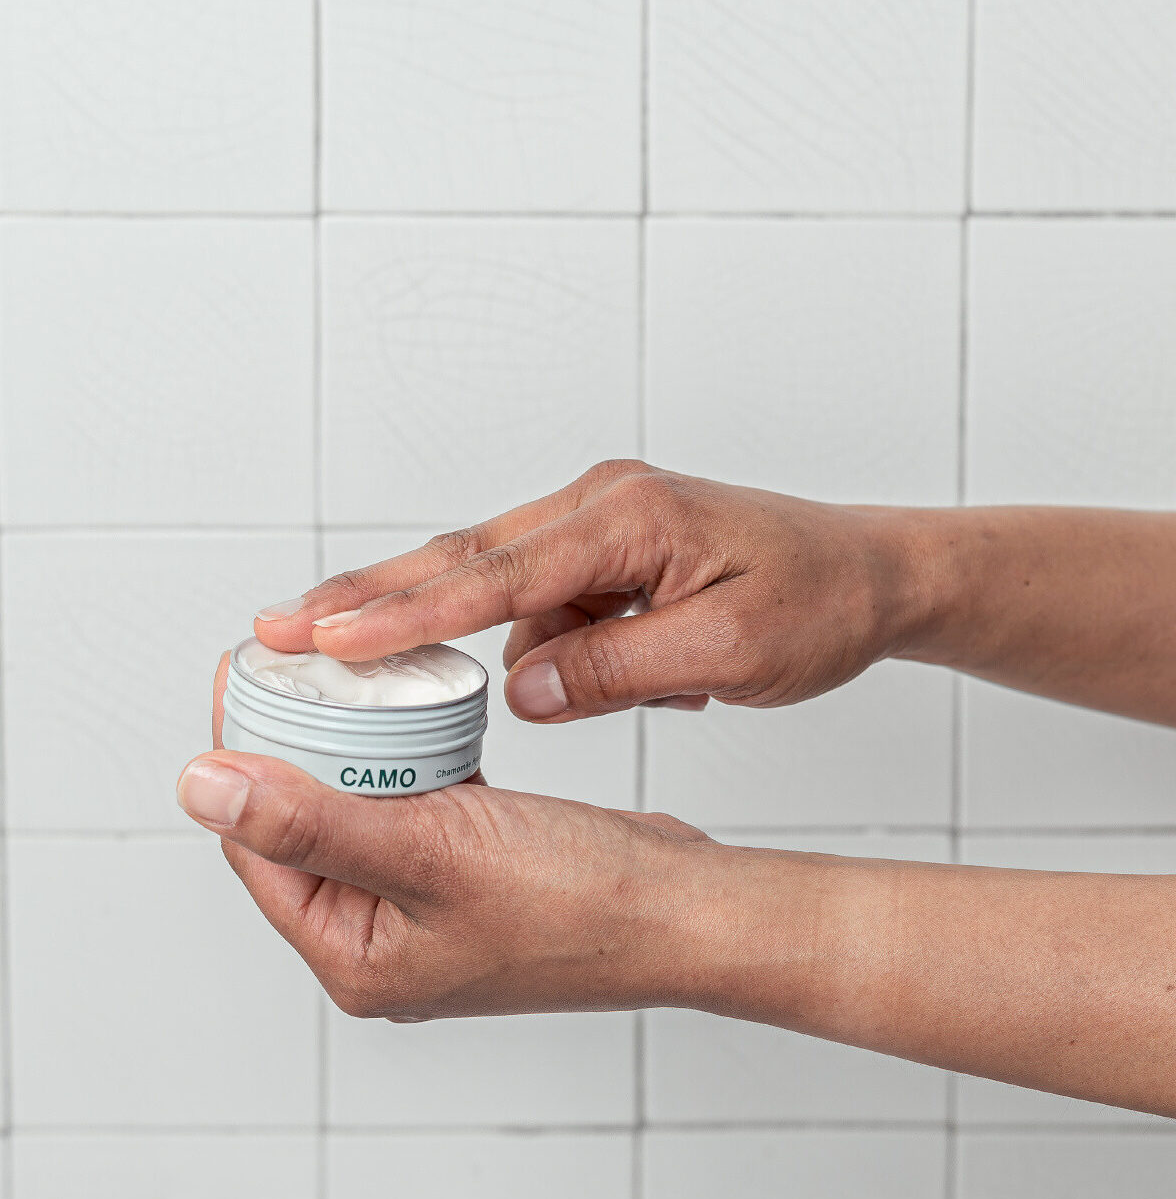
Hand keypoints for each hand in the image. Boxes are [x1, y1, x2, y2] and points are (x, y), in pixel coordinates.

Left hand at [176, 657, 714, 1020]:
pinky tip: (412, 719)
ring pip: (363, 812)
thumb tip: (201, 790)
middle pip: (305, 828)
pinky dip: (410, 764)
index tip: (243, 680)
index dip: (243, 760)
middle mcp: (387, 941)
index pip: (260, 850)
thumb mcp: (430, 852)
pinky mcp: (475, 877)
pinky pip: (417, 809)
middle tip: (293, 669)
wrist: (684, 908)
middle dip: (295, 748)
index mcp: (356, 959)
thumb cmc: (580, 901)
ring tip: (343, 682)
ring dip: (353, 752)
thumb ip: (310, 822)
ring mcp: (433, 909)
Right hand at [252, 461, 929, 720]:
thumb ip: (618, 669)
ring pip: (503, 589)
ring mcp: (601, 525)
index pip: (491, 573)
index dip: (402, 610)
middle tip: (278, 627)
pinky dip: (547, 646)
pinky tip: (619, 674)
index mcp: (628, 519)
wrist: (874, 573)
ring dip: (490, 641)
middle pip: (462, 558)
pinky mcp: (608, 552)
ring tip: (514, 671)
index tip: (322, 635)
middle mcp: (601, 506)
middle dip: (371, 598)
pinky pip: (547, 604)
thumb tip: (523, 692)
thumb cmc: (818, 603)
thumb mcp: (731, 651)